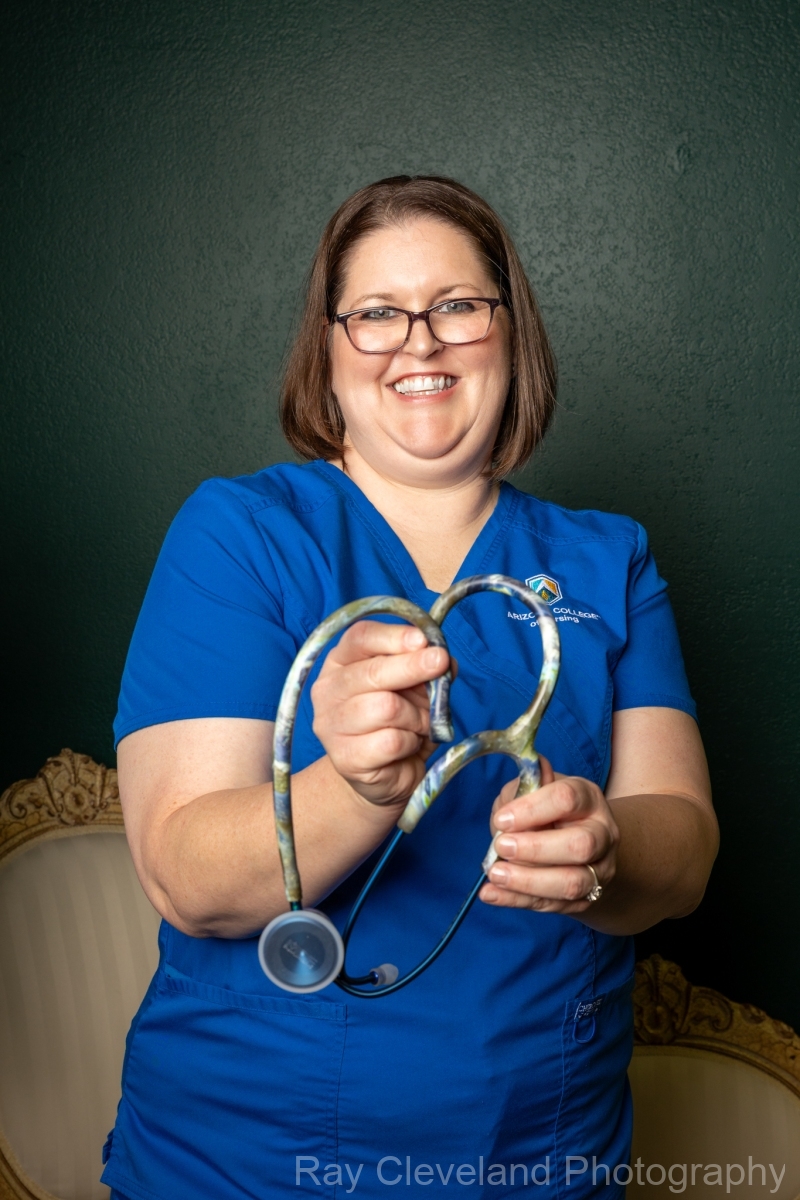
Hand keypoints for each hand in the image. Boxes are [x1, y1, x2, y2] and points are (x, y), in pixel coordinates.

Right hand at [310, 620, 452, 807]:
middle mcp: (329, 690)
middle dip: (413, 666)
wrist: (385, 774)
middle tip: (440, 663)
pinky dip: (411, 742)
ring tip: (421, 724)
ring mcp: (331, 725)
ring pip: (387, 708)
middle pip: (372, 672)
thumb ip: (426, 667)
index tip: (423, 640)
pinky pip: (391, 741)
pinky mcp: (345, 757)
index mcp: (340, 662)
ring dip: (417, 716)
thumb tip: (444, 658)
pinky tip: (408, 745)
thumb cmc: (398, 722)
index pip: (360, 638)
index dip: (393, 636)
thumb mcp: (415, 687)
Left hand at [479, 760, 619, 912]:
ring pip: (572, 882)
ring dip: (528, 881)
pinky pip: (552, 904)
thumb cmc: (547, 811)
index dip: (531, 809)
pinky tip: (491, 893)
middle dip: (535, 848)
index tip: (502, 820)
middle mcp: (602, 833)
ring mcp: (598, 869)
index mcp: (588, 798)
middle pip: (580, 845)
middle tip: (502, 847)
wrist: (577, 844)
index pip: (566, 799)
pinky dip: (517, 900)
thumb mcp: (532, 791)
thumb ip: (518, 794)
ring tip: (495, 874)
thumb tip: (506, 810)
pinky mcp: (586, 898)